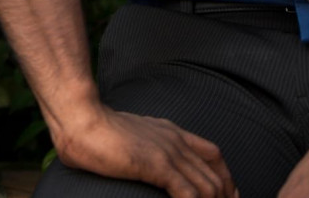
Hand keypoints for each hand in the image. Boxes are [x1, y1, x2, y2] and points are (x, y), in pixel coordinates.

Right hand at [51, 103, 237, 197]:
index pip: (212, 154)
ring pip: (209, 187)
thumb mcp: (125, 138)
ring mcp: (168, 152)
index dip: (226, 178)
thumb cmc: (89, 130)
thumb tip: (133, 163)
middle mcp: (175, 140)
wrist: (79, 118)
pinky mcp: (158, 164)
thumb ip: (138, 149)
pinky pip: (190, 194)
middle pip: (217, 175)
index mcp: (169, 132)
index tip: (229, 196)